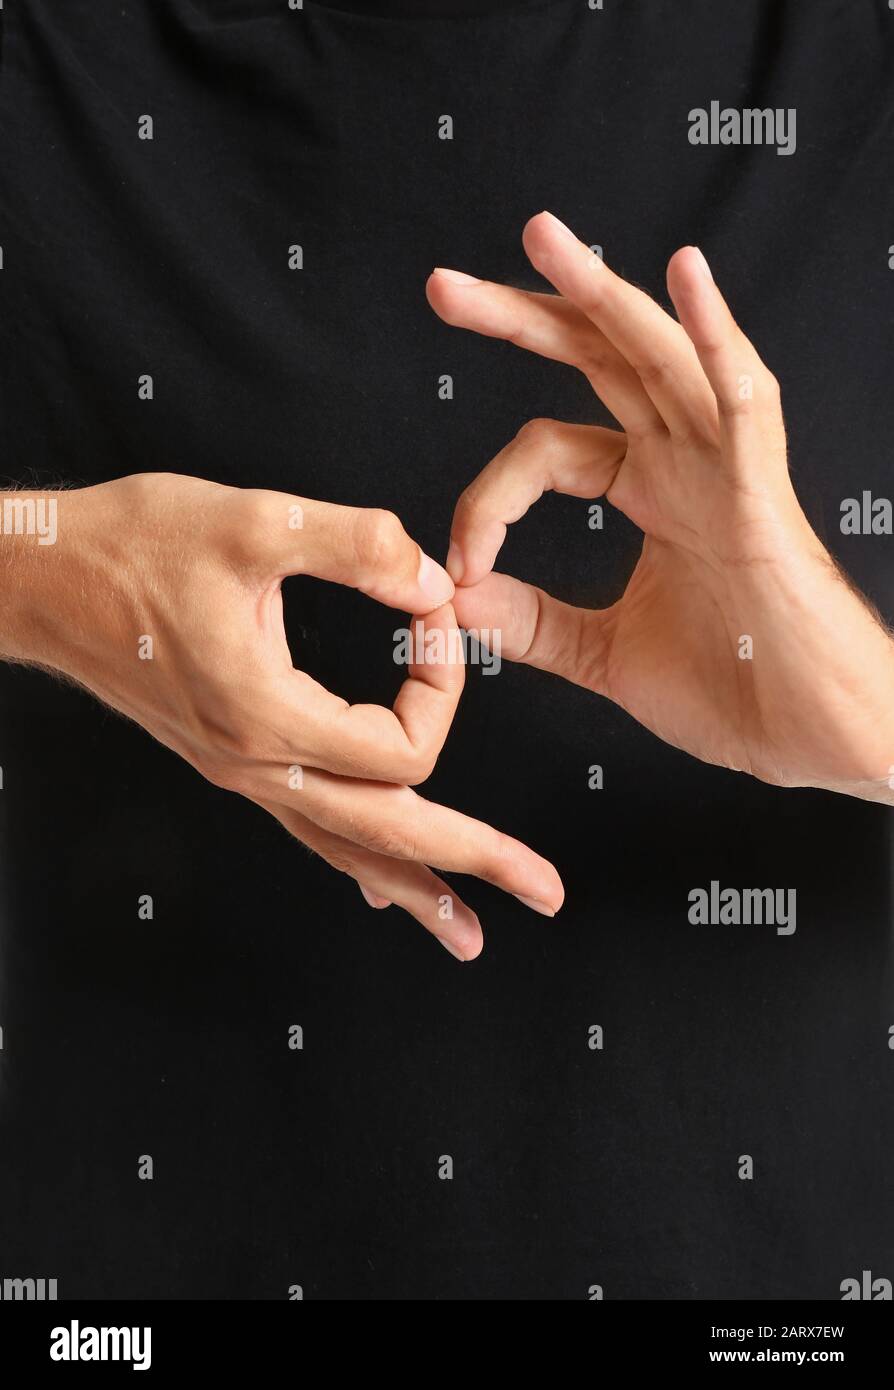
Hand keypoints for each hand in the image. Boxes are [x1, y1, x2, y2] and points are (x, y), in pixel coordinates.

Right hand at [0, 473, 563, 955]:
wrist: (42, 580)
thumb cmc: (131, 547)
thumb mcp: (252, 522)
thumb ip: (358, 545)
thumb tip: (435, 577)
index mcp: (268, 714)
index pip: (403, 746)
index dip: (443, 685)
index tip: (436, 617)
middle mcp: (256, 764)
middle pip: (392, 835)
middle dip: (476, 860)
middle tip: (545, 889)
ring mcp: (240, 773)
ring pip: (347, 851)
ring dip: (421, 885)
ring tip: (474, 925)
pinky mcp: (230, 759)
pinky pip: (308, 831)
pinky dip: (359, 862)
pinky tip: (386, 888)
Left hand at [427, 212, 893, 801]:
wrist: (816, 739)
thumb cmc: (737, 692)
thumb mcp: (604, 656)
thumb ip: (532, 623)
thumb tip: (453, 597)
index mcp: (650, 491)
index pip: (544, 451)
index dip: (484, 498)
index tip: (455, 562)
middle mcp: (685, 465)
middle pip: (596, 361)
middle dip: (521, 316)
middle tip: (444, 288)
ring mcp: (725, 472)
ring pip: (660, 357)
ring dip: (602, 294)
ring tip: (541, 240)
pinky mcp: (763, 499)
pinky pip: (743, 404)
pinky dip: (718, 339)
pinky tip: (687, 275)